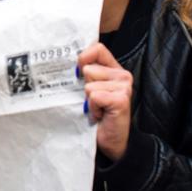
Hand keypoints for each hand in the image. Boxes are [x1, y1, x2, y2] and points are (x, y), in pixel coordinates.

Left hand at [79, 42, 131, 160]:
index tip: (78, 72)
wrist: (111, 142)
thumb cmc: (99, 116)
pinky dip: (92, 108)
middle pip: (89, 68)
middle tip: (93, 101)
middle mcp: (122, 75)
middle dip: (84, 87)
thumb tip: (67, 62)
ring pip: (89, 84)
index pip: (97, 49)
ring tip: (97, 109)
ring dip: (88, 100)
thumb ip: (85, 74)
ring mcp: (124, 86)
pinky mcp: (121, 99)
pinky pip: (94, 96)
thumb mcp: (90, 91)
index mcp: (114, 69)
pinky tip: (100, 115)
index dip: (83, 58)